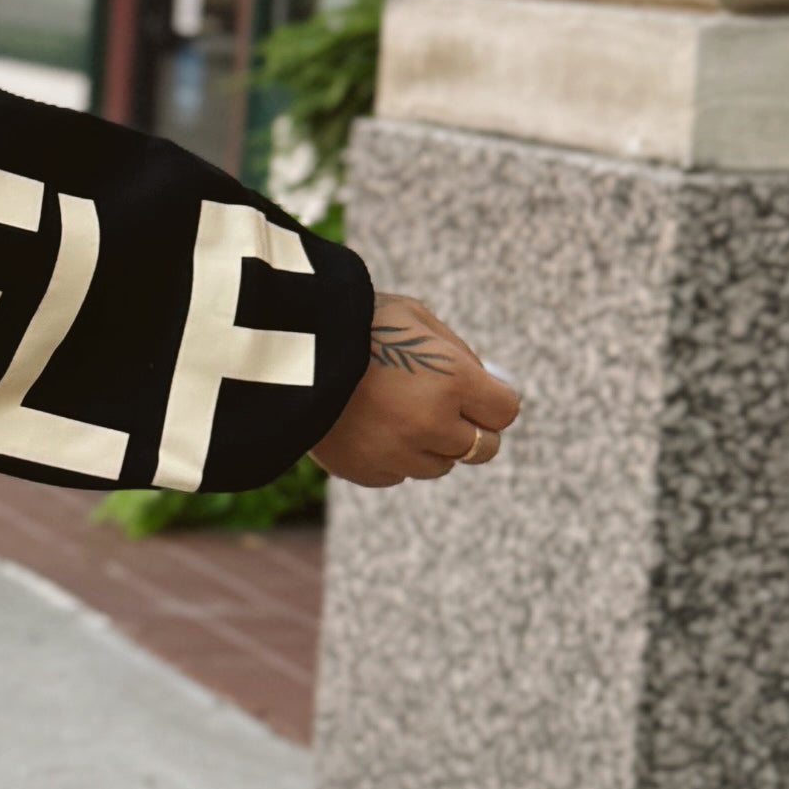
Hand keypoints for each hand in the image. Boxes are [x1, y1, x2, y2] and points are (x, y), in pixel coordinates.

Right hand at [318, 287, 521, 489]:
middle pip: (483, 448)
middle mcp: (432, 424)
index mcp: (453, 380)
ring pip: (440, 465)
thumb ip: (459, 354)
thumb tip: (488, 387)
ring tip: (396, 412)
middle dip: (470, 428)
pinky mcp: (367, 472)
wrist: (283, 348)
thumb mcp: (415, 316)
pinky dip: (392, 455)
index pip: (505, 412)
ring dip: (430, 444)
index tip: (478, 392)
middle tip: (444, 407)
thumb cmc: (354, 320)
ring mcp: (398, 453)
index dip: (494, 400)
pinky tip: (369, 425)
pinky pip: (398, 473)